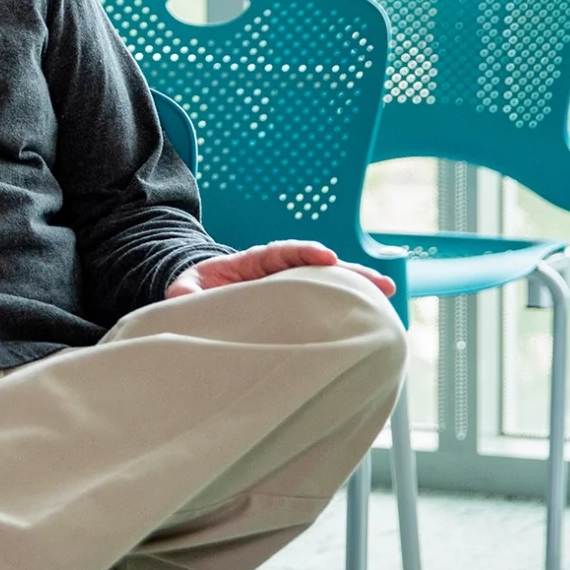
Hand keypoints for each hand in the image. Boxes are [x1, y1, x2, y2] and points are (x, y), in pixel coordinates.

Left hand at [166, 240, 398, 298]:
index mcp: (255, 262)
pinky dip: (349, 307)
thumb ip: (185, 290)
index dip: (305, 252)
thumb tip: (181, 297)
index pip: (283, 252)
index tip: (325, 257)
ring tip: (388, 294)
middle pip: (318, 266)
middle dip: (348, 271)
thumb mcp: (187, 287)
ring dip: (358, 288)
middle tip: (379, 281)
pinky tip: (375, 317)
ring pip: (330, 284)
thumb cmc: (198, 289)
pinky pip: (327, 303)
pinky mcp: (298, 304)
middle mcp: (280, 271)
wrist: (204, 295)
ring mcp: (292, 287)